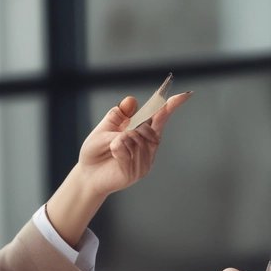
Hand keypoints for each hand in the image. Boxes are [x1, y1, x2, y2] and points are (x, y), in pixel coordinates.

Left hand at [75, 92, 190, 198]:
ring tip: (111, 149)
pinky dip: (116, 150)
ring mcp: (144, 162)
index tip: (184, 95)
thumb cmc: (95, 152)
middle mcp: (148, 148)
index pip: (160, 118)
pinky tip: (113, 155)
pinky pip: (126, 152)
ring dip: (118, 140)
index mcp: (143, 134)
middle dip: (130, 129)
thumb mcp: (104, 128)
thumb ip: (118, 115)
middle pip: (148, 129)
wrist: (86, 175)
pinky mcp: (135, 173)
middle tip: (115, 137)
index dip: (171, 106)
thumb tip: (132, 100)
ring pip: (134, 140)